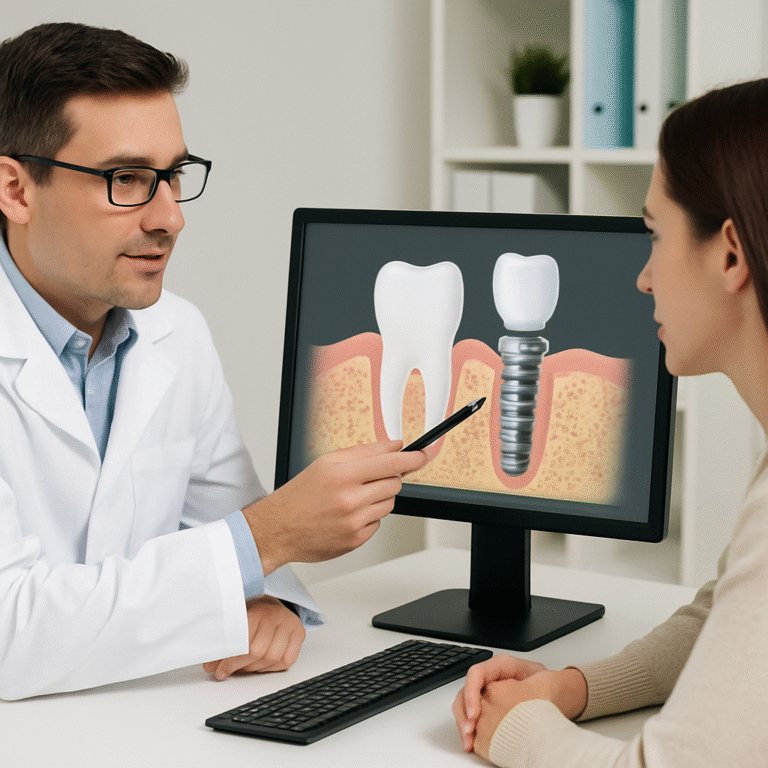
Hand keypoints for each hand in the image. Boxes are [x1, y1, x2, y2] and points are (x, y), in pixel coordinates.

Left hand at [203, 596, 305, 679]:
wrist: (270, 603)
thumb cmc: (251, 613)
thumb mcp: (234, 621)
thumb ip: (222, 643)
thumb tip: (211, 667)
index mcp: (258, 609)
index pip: (244, 640)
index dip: (230, 660)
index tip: (220, 670)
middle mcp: (277, 615)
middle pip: (258, 651)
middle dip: (240, 666)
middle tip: (228, 670)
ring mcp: (291, 624)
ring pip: (272, 658)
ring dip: (255, 668)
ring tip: (245, 665)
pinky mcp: (300, 634)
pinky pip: (286, 661)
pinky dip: (272, 668)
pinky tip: (262, 663)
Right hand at [243, 441, 426, 574]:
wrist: (279, 529)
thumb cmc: (300, 495)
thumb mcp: (327, 463)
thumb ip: (364, 452)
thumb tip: (394, 446)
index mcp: (342, 475)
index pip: (390, 463)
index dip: (412, 458)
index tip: (423, 455)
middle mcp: (350, 500)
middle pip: (395, 483)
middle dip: (388, 478)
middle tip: (368, 479)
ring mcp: (354, 523)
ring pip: (389, 503)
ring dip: (378, 498)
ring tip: (353, 498)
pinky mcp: (356, 541)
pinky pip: (378, 524)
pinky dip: (369, 517)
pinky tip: (348, 515)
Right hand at [452, 655, 586, 755]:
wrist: (554, 695)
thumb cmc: (547, 686)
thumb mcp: (542, 679)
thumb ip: (533, 682)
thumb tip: (529, 692)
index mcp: (500, 665)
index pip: (477, 674)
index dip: (472, 693)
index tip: (475, 714)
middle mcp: (489, 678)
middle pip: (466, 690)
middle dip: (463, 712)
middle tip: (468, 731)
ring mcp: (485, 692)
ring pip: (464, 704)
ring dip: (462, 722)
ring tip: (468, 741)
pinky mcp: (486, 707)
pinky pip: (470, 715)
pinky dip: (468, 729)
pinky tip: (471, 742)